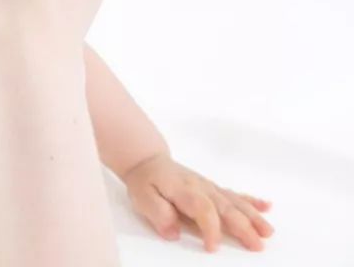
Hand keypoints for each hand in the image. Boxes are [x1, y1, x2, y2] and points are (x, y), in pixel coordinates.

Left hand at [123, 153, 273, 251]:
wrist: (148, 161)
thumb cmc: (146, 182)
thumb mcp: (142, 197)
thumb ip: (158, 213)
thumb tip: (174, 232)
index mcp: (185, 191)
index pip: (203, 210)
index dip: (211, 229)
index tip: (212, 248)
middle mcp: (202, 188)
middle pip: (226, 207)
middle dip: (243, 227)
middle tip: (257, 246)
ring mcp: (210, 187)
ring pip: (235, 202)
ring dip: (253, 217)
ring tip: (268, 232)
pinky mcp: (213, 188)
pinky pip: (235, 194)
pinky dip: (251, 200)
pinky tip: (267, 206)